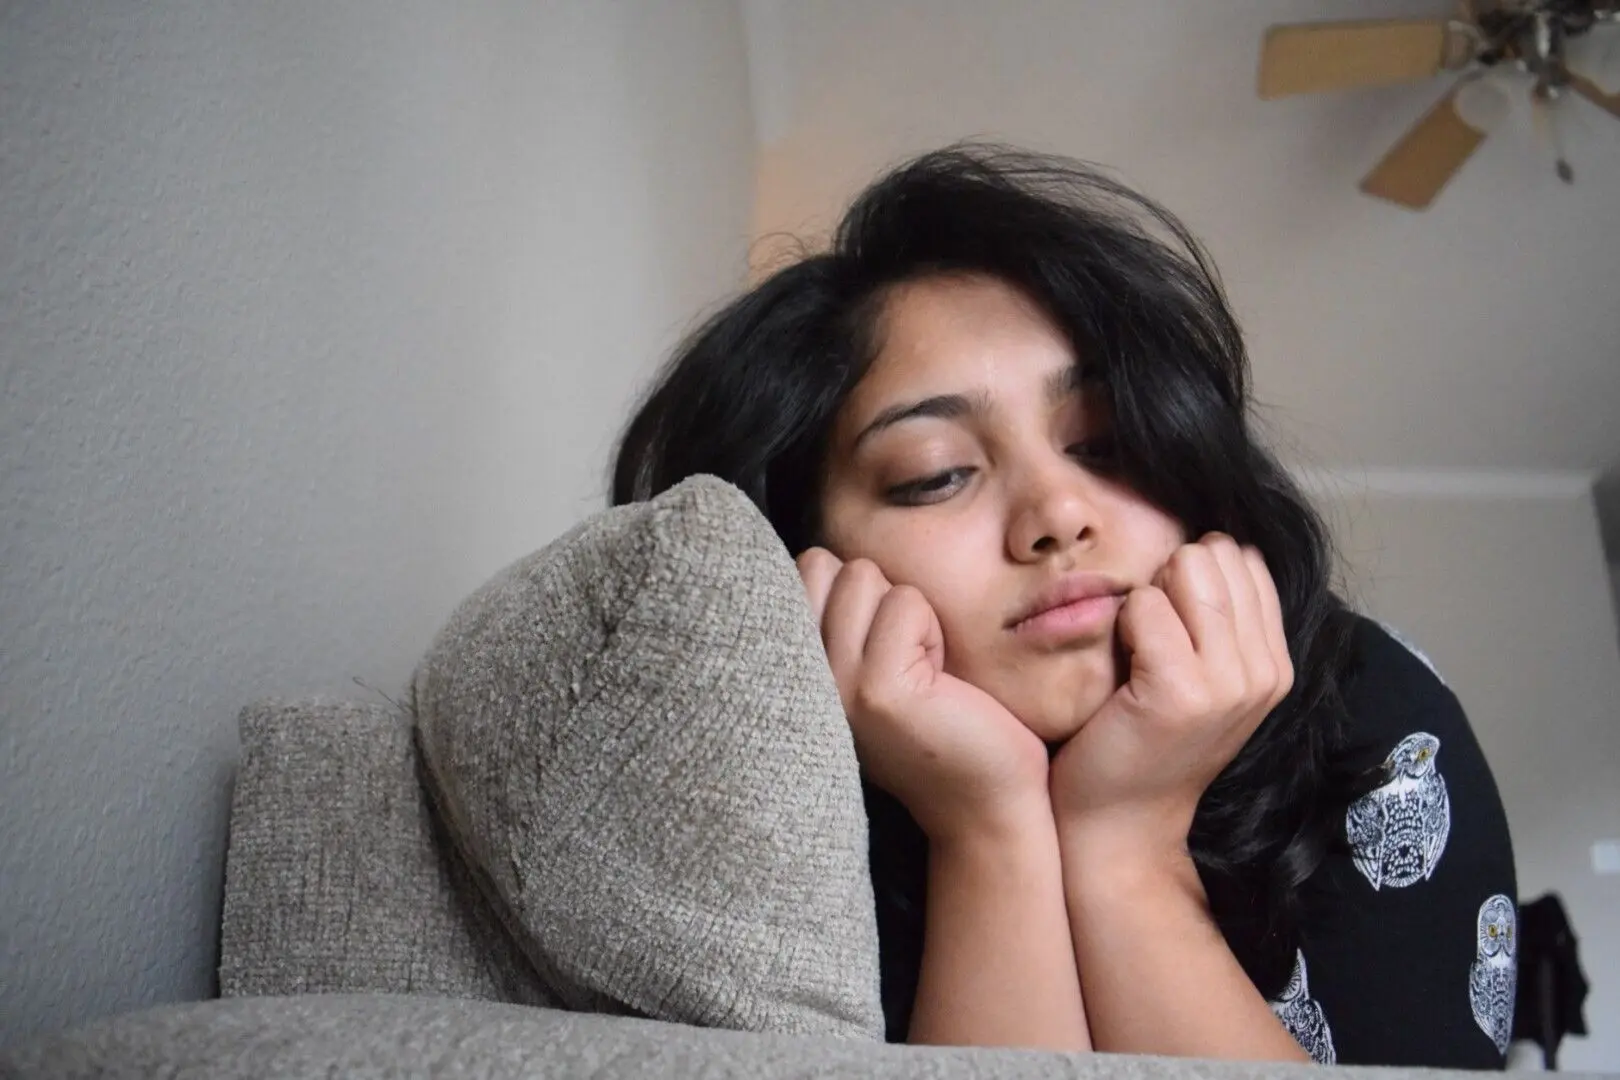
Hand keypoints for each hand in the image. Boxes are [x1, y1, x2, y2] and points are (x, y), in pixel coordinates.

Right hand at [796, 547, 1050, 842]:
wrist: (982, 803)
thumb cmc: (939, 723)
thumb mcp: (869, 665)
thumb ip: (839, 618)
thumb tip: (826, 551)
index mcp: (790, 669)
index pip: (803, 566)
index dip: (855, 588)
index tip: (879, 646)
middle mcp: (796, 678)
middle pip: (829, 564)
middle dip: (877, 594)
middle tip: (902, 656)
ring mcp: (831, 684)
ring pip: (864, 577)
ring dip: (908, 613)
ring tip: (920, 669)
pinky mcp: (876, 689)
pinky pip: (906, 604)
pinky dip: (933, 631)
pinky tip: (939, 681)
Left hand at [1049, 534, 1292, 855]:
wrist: (1116, 828)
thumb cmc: (1139, 743)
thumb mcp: (1197, 678)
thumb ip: (1214, 618)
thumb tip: (1206, 543)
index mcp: (1275, 663)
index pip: (1244, 558)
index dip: (1191, 577)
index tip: (1168, 631)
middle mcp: (1266, 672)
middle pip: (1215, 553)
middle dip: (1168, 579)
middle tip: (1145, 644)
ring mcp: (1229, 684)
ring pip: (1184, 569)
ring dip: (1144, 600)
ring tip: (1134, 656)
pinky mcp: (1182, 692)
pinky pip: (1144, 605)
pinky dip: (1120, 625)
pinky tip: (1119, 670)